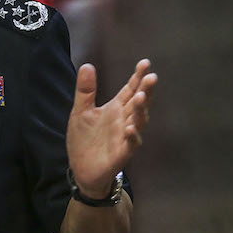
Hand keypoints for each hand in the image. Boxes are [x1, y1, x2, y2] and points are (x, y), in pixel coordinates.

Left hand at [66, 59, 156, 198]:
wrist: (81, 169)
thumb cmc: (84, 139)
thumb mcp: (81, 111)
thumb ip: (85, 90)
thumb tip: (87, 65)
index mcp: (115, 108)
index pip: (129, 90)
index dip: (137, 77)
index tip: (145, 63)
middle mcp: (124, 120)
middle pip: (138, 103)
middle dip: (145, 90)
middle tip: (151, 77)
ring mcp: (125, 136)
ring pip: (138, 121)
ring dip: (141, 110)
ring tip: (141, 97)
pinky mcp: (122, 153)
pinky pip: (131, 144)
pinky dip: (132, 136)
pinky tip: (130, 128)